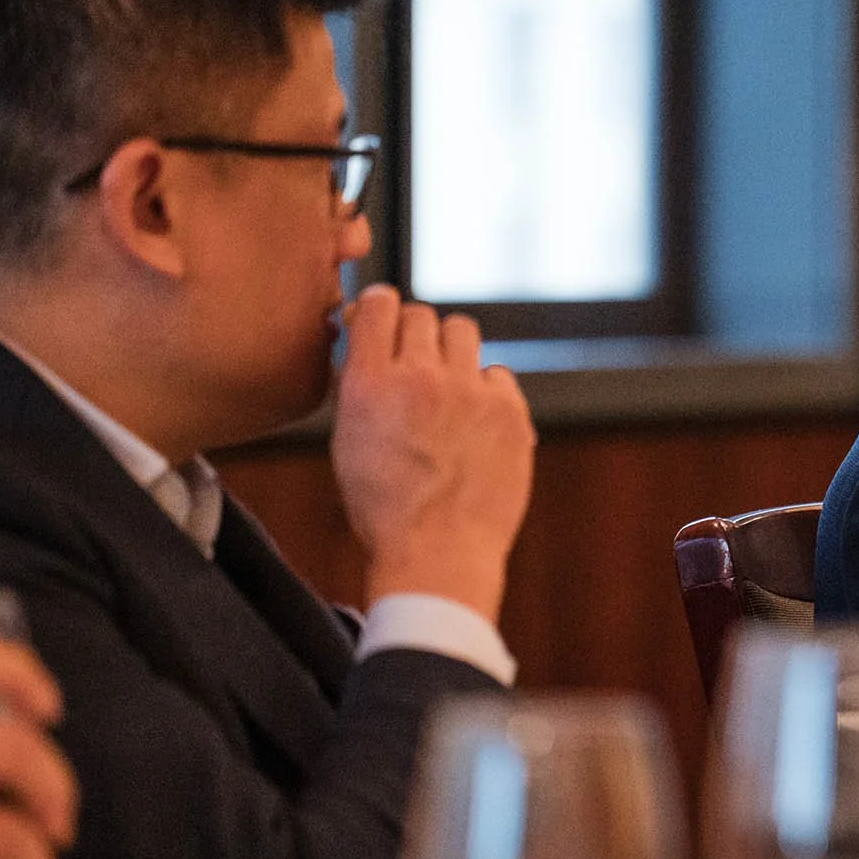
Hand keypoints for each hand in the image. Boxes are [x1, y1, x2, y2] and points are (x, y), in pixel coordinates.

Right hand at [331, 285, 535, 619]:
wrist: (439, 553)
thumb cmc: (386, 508)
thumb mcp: (348, 442)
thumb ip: (358, 386)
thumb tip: (364, 343)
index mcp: (370, 384)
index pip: (378, 304)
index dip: (379, 308)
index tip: (381, 319)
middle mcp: (421, 378)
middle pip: (422, 315)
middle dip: (414, 333)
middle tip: (414, 363)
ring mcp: (471, 392)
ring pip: (463, 331)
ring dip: (452, 350)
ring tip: (447, 384)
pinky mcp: (510, 411)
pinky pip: (498, 374)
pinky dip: (486, 390)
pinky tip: (476, 420)